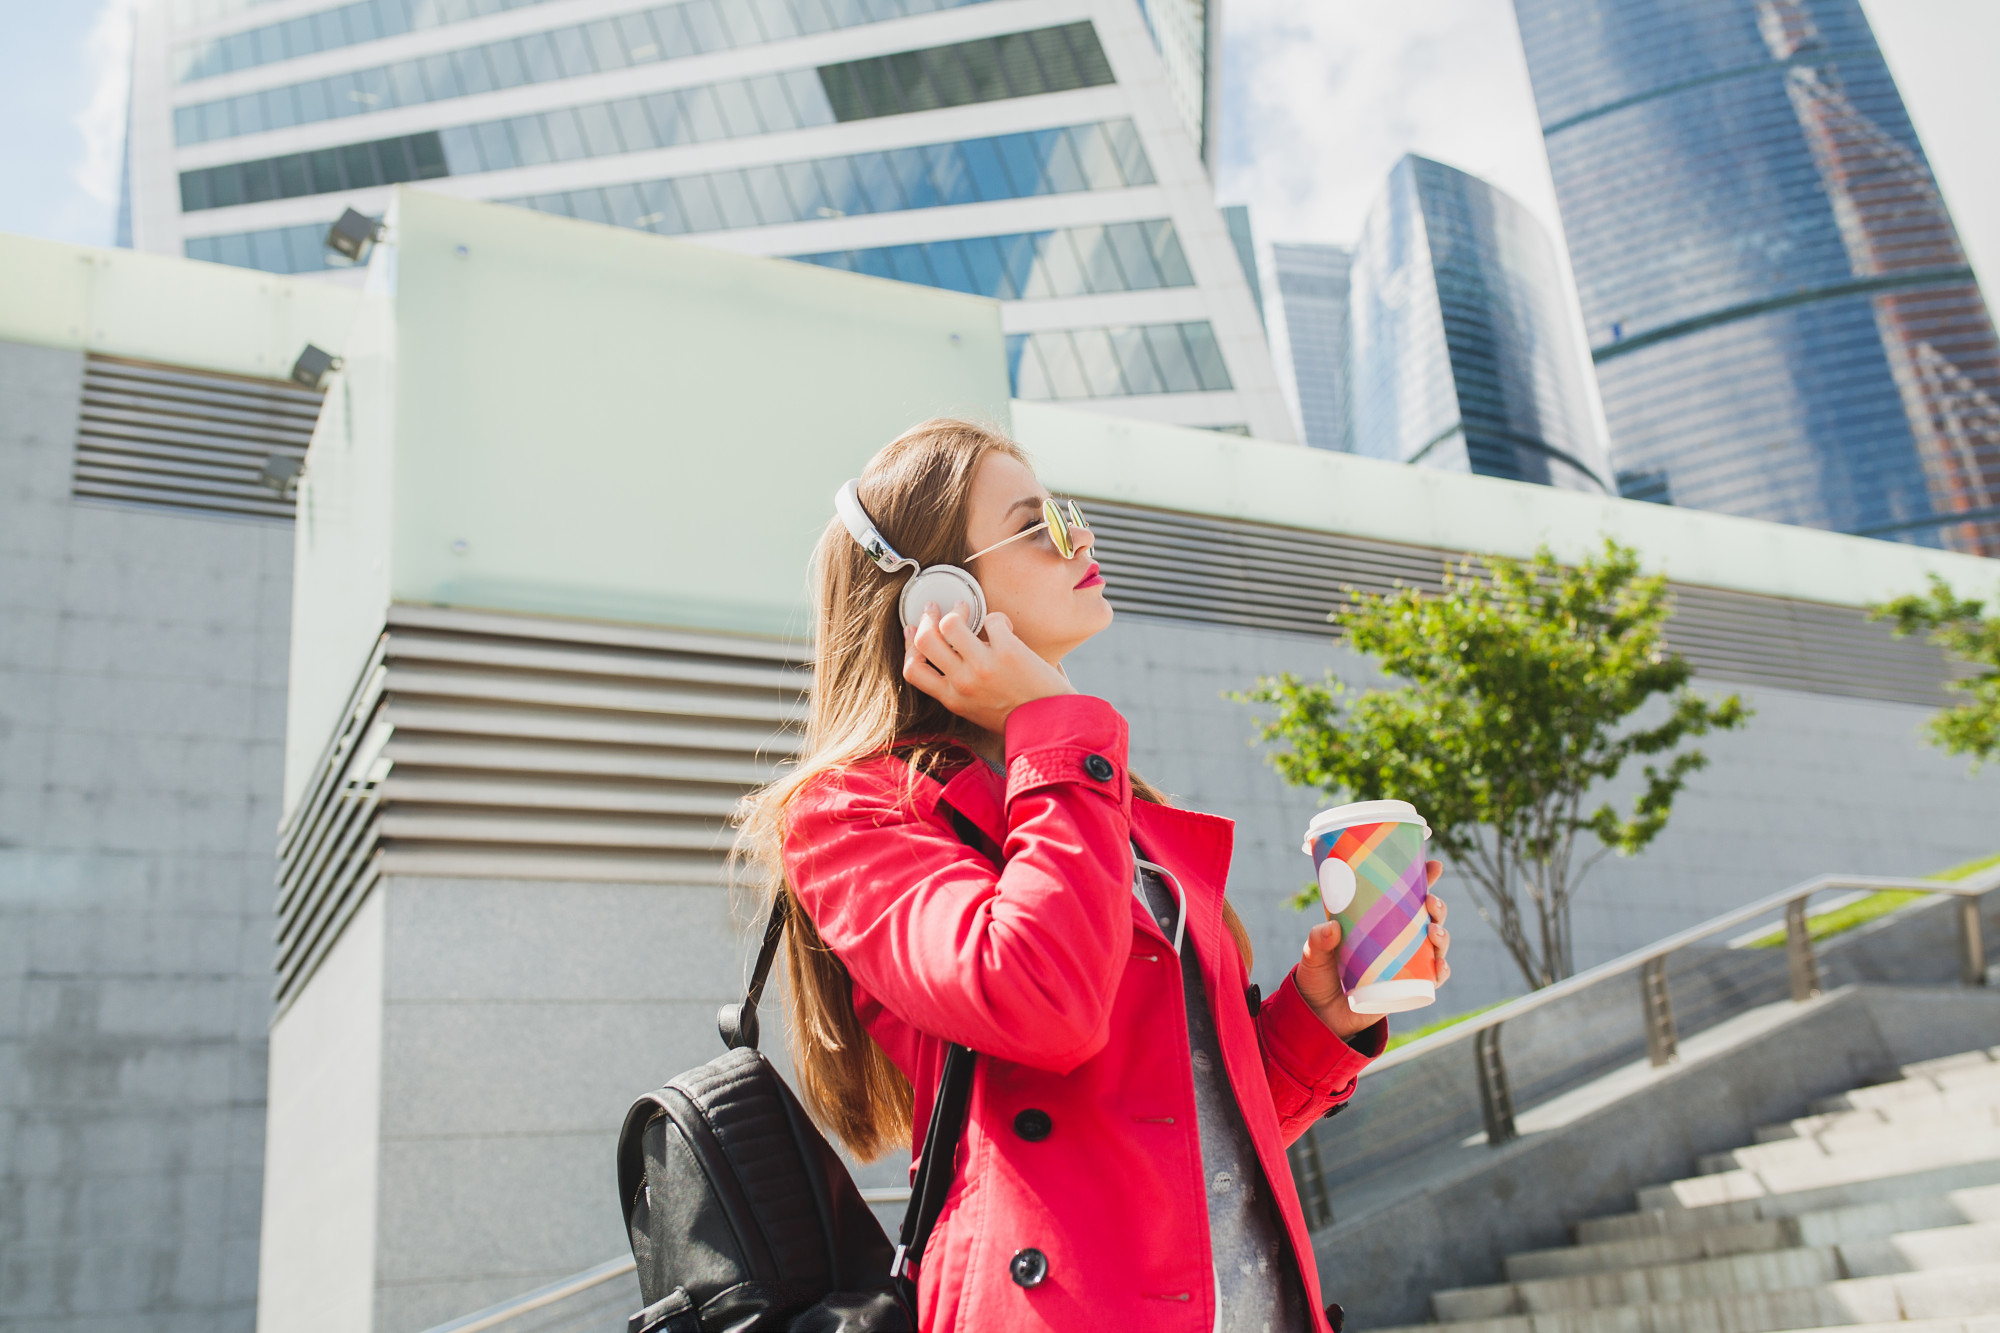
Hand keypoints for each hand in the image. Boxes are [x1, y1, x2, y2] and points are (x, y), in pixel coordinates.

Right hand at [902, 602, 1075, 733]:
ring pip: (951, 624)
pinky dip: (996, 618)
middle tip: (934, 608)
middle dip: (927, 617)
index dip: (909, 645)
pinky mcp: (1008, 652)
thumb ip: (958, 689)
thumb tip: (949, 655)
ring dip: (957, 610)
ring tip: (966, 607)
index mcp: (952, 699)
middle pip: (926, 640)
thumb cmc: (1017, 719)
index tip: (913, 630)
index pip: (912, 670)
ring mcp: (984, 666)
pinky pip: (992, 619)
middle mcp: (963, 683)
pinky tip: (1003, 625)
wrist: (1052, 725)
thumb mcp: (975, 711)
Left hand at [1295, 864, 1450, 1038]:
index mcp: (1377, 922)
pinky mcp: (1407, 988)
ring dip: (1442, 936)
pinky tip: (1440, 965)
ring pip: (1435, 945)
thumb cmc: (1318, 977)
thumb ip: (1318, 942)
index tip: (1434, 866)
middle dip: (1437, 907)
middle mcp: (1396, 940)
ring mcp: (1404, 964)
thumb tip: (1331, 928)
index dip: (1423, 879)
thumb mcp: (1313, 956)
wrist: (1320, 1016)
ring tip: (1434, 932)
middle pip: (1428, 918)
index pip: (1405, 896)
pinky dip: (1441, 971)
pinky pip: (1432, 979)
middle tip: (1430, 902)